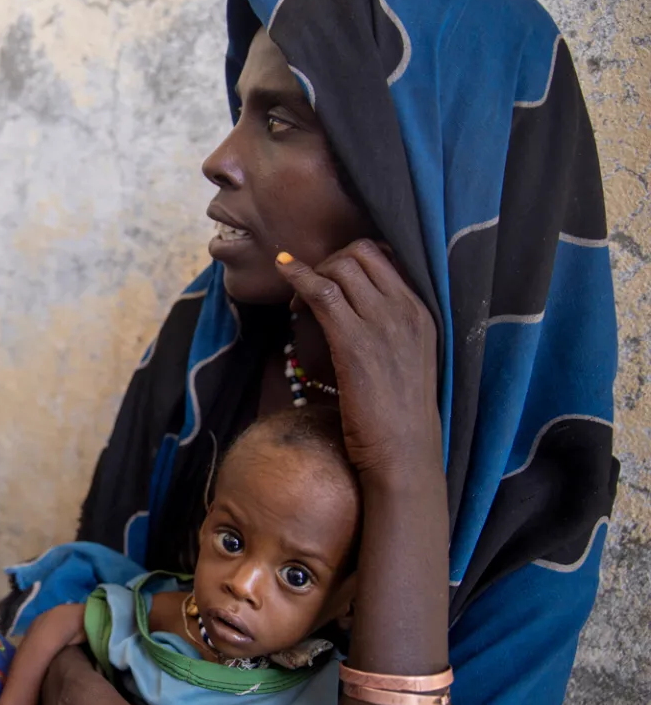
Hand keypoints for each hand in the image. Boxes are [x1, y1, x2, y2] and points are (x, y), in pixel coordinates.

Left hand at [276, 240, 440, 480]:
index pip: (384, 257)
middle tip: (310, 291)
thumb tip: (355, 310)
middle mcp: (405, 309)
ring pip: (339, 267)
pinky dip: (297, 276)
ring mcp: (382, 323)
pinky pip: (321, 291)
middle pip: (360, 254)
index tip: (331, 281)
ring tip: (297, 303)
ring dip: (311, 274)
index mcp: (421, 311)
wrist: (404, 450)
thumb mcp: (407, 357)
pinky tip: (283, 271)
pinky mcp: (353, 341)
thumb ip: (389, 328)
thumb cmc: (399, 412)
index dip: (349, 260)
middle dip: (328, 263)